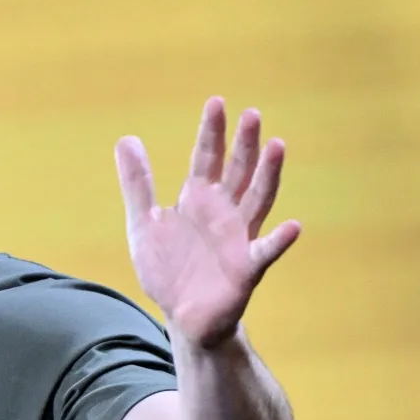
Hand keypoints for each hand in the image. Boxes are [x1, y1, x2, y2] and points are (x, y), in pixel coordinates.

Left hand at [117, 97, 298, 348]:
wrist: (182, 317)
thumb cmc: (168, 269)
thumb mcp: (143, 223)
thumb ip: (137, 183)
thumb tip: (126, 139)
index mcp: (199, 199)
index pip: (207, 158)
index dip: (211, 133)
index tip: (216, 102)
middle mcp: (224, 212)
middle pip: (238, 171)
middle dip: (244, 144)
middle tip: (252, 114)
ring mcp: (239, 238)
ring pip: (258, 200)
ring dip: (268, 175)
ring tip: (277, 146)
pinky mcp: (247, 268)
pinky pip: (266, 252)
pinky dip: (279, 240)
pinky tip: (293, 226)